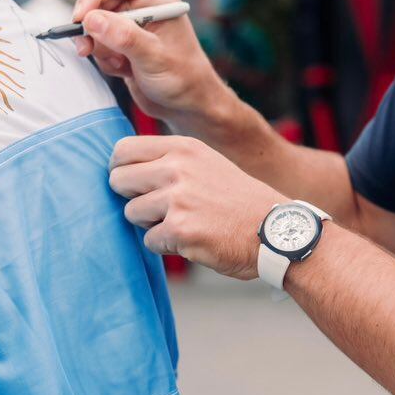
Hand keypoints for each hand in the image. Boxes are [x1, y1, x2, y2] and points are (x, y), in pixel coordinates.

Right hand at [72, 0, 225, 129]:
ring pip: (94, 23)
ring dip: (98, 46)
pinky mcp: (121, 43)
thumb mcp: (154, 58)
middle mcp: (142, 6)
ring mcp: (130, 25)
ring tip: (119, 64)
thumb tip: (91, 19)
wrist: (187, 106)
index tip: (81, 18)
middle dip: (90, 24)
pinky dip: (103, 58)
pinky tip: (123, 70)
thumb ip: (124, 37)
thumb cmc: (184, 79)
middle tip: (86, 47)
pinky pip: (97, 42)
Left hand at [108, 135, 278, 279]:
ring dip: (150, 225)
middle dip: (132, 198)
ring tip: (182, 224)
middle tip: (158, 209)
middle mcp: (178, 167)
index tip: (133, 184)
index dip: (121, 169)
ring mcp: (178, 198)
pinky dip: (167, 246)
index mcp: (183, 148)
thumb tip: (123, 168)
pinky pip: (149, 241)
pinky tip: (193, 240)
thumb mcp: (207, 165)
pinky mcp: (180, 229)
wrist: (276, 232)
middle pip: (118, 180)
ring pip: (131, 213)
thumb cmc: (239, 203)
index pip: (122, 150)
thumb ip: (170, 162)